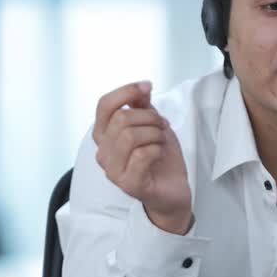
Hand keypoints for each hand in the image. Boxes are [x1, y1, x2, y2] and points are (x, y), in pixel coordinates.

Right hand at [93, 81, 192, 234]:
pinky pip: (141, 155)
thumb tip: (141, 87)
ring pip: (130, 136)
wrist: (173, 189)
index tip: (147, 87)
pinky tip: (160, 153)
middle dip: (149, 117)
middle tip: (162, 126)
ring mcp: (113, 170)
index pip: (104, 105)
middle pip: (121, 119)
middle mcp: (103, 153)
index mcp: (104, 136)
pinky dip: (157, 149)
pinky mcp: (128, 184)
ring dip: (154, 133)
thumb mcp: (152, 125)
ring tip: (161, 140)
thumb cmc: (159, 158)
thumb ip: (143, 106)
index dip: (126, 91)